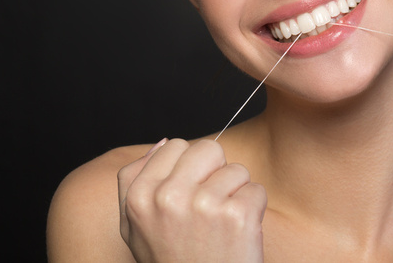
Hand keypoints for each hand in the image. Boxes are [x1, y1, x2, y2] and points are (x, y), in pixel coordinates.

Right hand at [118, 139, 265, 262]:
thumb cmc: (173, 262)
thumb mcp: (136, 227)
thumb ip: (136, 181)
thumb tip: (163, 142)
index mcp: (139, 196)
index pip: (174, 145)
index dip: (188, 168)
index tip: (189, 194)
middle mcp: (168, 198)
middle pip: (208, 149)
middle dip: (215, 173)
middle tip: (210, 206)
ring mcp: (204, 205)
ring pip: (237, 170)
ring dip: (236, 195)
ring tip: (222, 226)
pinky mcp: (237, 216)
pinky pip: (256, 190)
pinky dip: (254, 211)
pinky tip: (238, 234)